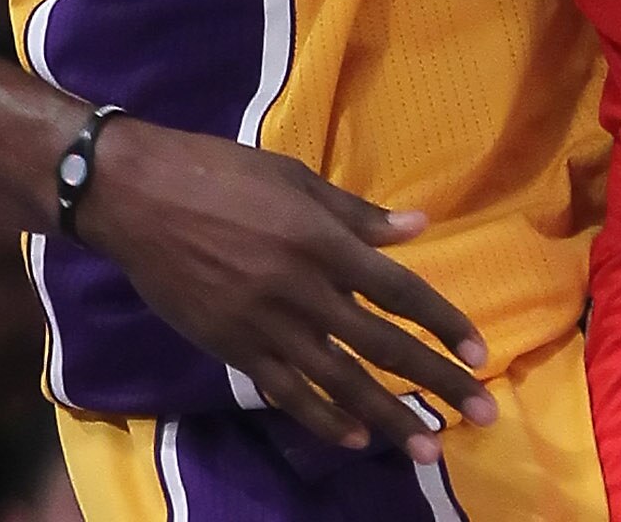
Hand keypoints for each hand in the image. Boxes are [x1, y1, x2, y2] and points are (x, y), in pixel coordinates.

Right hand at [87, 119, 495, 466]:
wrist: (137, 197)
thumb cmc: (219, 172)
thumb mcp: (292, 177)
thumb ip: (354, 212)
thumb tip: (416, 228)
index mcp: (319, 239)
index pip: (397, 289)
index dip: (441, 322)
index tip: (479, 353)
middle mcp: (301, 289)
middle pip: (381, 345)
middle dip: (436, 382)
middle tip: (483, 414)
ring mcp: (266, 326)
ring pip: (341, 383)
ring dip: (390, 419)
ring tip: (430, 448)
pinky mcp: (233, 349)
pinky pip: (287, 393)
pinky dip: (324, 419)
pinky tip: (356, 439)